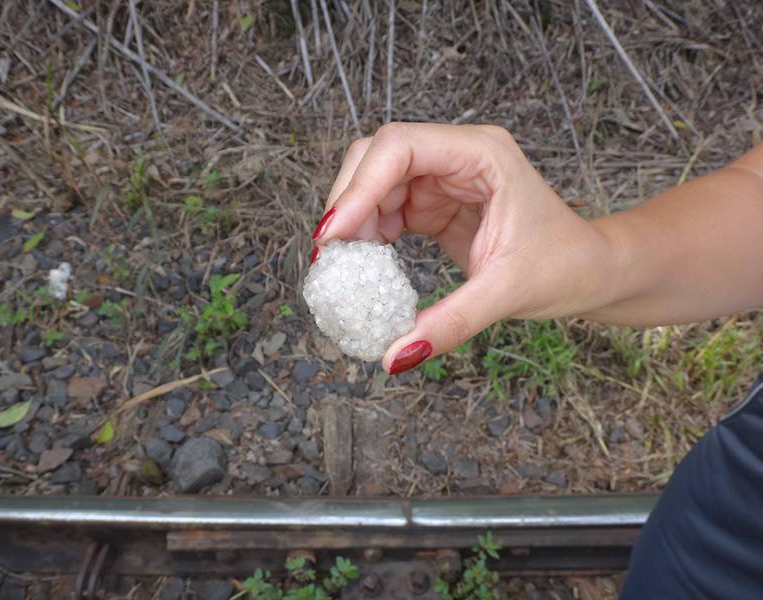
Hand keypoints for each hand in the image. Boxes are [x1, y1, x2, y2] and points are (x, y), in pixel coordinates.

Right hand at [312, 123, 614, 373]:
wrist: (589, 271)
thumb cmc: (565, 266)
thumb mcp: (507, 293)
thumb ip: (450, 322)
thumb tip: (394, 356)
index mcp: (482, 154)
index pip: (402, 147)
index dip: (359, 185)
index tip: (335, 233)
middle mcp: (458, 156)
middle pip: (377, 157)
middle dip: (348, 202)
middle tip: (330, 254)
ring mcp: (444, 178)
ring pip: (375, 183)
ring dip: (354, 222)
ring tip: (347, 266)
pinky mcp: (435, 203)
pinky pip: (386, 209)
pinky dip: (368, 235)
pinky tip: (367, 263)